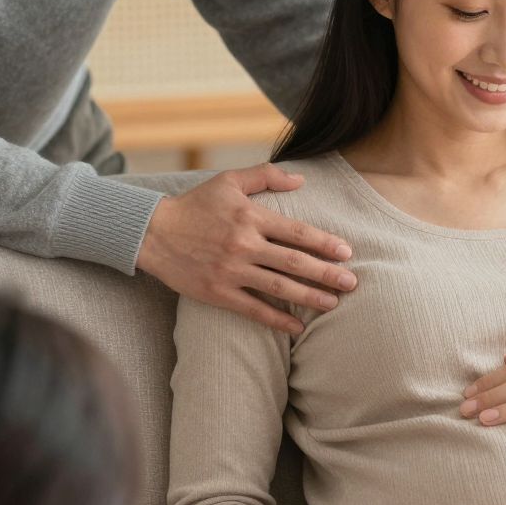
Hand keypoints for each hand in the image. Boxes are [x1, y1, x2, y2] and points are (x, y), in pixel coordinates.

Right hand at [136, 165, 357, 332]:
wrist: (153, 233)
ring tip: (333, 304)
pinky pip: (254, 309)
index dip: (324, 243)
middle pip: (295, 262)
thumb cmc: (195, 205)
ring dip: (310, 297)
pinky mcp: (218, 292)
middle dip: (327, 273)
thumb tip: (301, 179)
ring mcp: (231, 270)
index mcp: (251, 217)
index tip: (346, 252)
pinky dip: (278, 320)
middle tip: (352, 283)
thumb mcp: (229, 181)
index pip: (297, 232)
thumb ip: (266, 176)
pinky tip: (297, 327)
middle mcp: (244, 244)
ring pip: (279, 287)